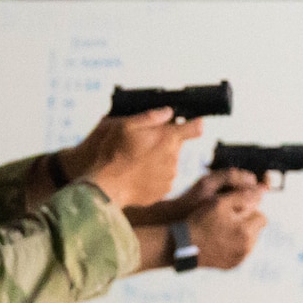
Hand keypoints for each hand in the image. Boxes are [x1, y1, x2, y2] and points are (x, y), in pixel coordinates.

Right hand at [59, 109, 199, 207]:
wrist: (107, 186)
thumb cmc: (114, 154)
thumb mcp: (126, 125)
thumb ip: (151, 116)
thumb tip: (168, 112)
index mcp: (168, 138)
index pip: (195, 127)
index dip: (195, 124)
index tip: (193, 124)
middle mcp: (174, 157)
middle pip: (175, 146)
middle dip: (163, 143)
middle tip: (142, 146)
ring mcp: (170, 176)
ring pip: (169, 163)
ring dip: (158, 161)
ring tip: (137, 163)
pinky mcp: (164, 190)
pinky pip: (162, 180)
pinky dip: (153, 177)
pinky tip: (138, 175)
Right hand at [182, 170, 267, 268]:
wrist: (181, 246)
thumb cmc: (200, 222)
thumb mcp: (219, 203)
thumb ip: (243, 196)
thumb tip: (262, 192)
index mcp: (247, 231)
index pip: (261, 217)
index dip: (249, 212)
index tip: (234, 212)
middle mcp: (247, 247)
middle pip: (256, 230)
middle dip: (246, 224)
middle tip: (227, 221)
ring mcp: (239, 258)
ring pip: (249, 242)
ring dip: (240, 235)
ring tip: (222, 231)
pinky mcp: (231, 265)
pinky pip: (239, 253)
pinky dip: (232, 246)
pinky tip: (219, 242)